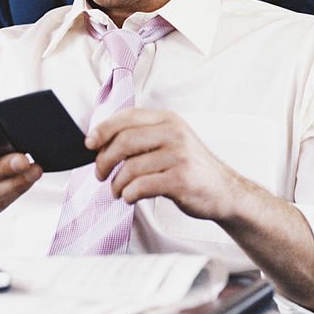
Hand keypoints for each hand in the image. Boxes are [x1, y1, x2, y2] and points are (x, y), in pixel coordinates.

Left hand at [87, 108, 242, 221]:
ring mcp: (179, 156)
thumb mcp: (171, 141)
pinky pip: (141, 186)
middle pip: (124, 141)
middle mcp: (175, 134)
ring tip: (118, 191)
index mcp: (169, 120)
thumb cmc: (190, 168)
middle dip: (104, 160)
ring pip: (130, 168)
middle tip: (99, 174)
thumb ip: (143, 137)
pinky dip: (129, 194)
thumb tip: (100, 142)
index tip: (90, 144)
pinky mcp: (180, 180)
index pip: (127, 117)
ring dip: (116, 184)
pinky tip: (131, 197)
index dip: (103, 129)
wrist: (223, 191)